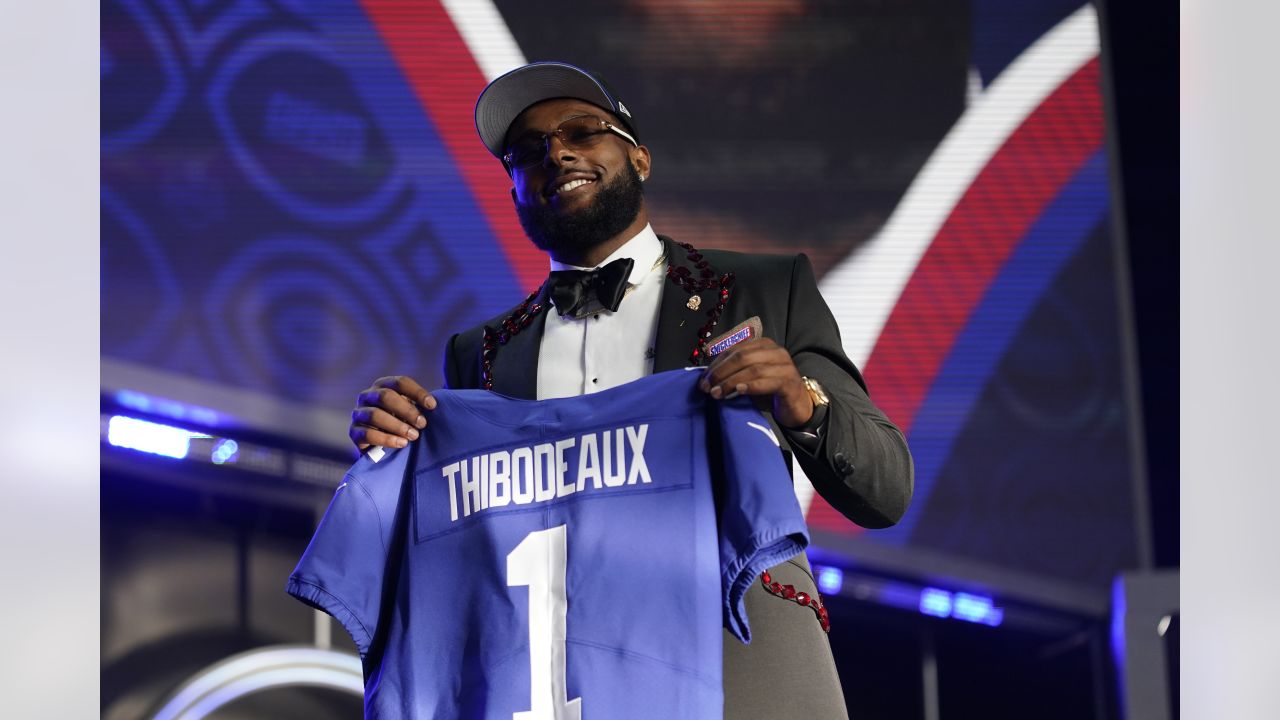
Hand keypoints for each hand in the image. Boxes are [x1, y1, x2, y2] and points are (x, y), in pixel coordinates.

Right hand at [349, 375, 437, 450]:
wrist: (380, 446)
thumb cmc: (400, 423)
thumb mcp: (409, 411)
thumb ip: (419, 406)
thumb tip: (433, 405)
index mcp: (382, 386)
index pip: (400, 382)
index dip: (417, 392)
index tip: (432, 405)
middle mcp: (367, 396)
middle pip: (385, 396)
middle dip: (407, 410)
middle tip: (422, 424)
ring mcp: (358, 413)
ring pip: (375, 415)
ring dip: (397, 425)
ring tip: (414, 436)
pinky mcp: (354, 432)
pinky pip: (367, 434)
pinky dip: (386, 439)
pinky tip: (402, 443)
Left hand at [698, 337, 813, 428]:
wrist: (797, 406)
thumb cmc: (770, 391)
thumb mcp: (749, 379)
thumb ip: (733, 373)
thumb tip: (707, 379)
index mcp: (763, 345)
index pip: (734, 350)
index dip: (716, 365)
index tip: (702, 381)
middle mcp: (775, 351)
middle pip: (742, 357)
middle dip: (721, 373)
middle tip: (707, 388)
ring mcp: (785, 366)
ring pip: (753, 369)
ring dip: (731, 382)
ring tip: (717, 394)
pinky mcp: (790, 382)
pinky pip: (769, 382)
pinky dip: (752, 386)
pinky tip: (739, 390)